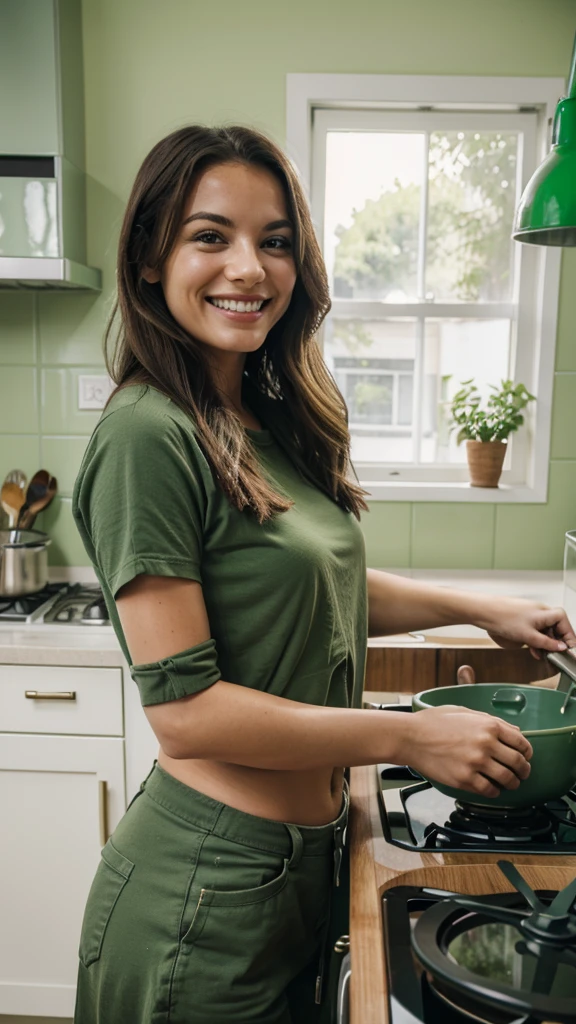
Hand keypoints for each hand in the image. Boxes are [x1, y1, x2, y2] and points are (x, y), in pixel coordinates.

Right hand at [408, 705, 532, 798]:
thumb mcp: (464, 711)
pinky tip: (492, 789)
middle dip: (524, 770)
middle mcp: (486, 744)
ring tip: (510, 784)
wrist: (410, 737)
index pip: (521, 742)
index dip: (527, 752)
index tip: (526, 757)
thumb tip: (512, 731)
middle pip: (518, 763)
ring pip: (507, 779)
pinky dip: (495, 792)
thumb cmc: (433, 722)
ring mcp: (476, 763)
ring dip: (512, 783)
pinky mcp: (465, 779)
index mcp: (488, 725)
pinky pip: (489, 790)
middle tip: (522, 774)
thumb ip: (490, 720)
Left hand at [476, 596, 575, 659]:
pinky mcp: (521, 620)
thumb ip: (546, 643)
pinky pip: (534, 631)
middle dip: (556, 641)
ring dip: (545, 643)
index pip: (564, 621)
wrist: (483, 612)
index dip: (568, 635)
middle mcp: (539, 612)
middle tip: (556, 654)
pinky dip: (535, 640)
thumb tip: (561, 648)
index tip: (568, 648)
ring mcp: (530, 616)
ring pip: (544, 630)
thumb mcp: (528, 636)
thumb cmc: (503, 618)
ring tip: (543, 654)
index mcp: (544, 612)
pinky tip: (533, 650)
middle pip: (555, 626)